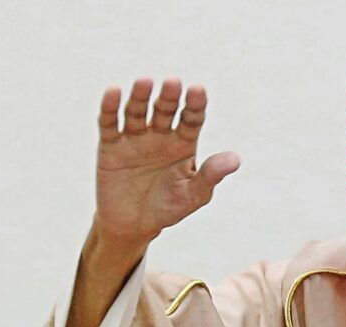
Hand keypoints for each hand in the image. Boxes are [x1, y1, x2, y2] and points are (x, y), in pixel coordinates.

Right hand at [94, 77, 238, 243]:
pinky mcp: (111, 146)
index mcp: (184, 143)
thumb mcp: (194, 195)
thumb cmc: (170, 208)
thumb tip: (235, 159)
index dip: (195, 105)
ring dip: (140, 97)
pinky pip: (109, 123)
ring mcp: (135, 138)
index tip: (198, 90)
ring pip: (137, 112)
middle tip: (173, 83)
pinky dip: (110, 108)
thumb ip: (211, 175)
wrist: (134, 225)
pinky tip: (114, 92)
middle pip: (165, 111)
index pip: (192, 119)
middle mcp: (160, 135)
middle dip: (169, 98)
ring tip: (145, 82)